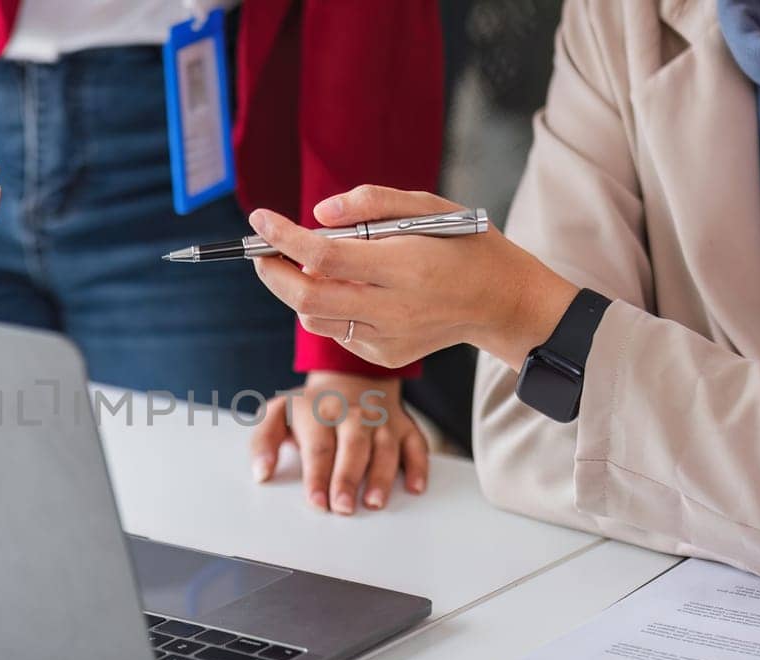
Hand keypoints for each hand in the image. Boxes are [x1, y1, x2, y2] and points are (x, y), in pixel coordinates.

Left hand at [248, 186, 578, 368]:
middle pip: (307, 297)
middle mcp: (394, 309)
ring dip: (300, 289)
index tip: (259, 219)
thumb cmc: (462, 244)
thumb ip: (373, 202)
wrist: (499, 301)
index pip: (326, 256)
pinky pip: (336, 331)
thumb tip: (318, 214)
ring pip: (314, 318)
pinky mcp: (385, 356)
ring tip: (319, 265)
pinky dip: (330, 307)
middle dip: (272, 272)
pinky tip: (355, 290)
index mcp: (406, 266)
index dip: (284, 238)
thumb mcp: (429, 206)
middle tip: (261, 251)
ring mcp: (388, 339)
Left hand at [250, 373, 428, 514]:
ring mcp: (382, 421)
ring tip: (375, 502)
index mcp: (320, 413)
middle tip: (344, 508)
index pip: (319, 447)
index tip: (316, 502)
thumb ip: (263, 442)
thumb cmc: (311, 409)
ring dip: (382, 476)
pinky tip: (415, 487)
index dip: (317, 476)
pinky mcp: (405, 427)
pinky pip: (416, 445)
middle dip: (348, 478)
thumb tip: (261, 473)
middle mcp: (354, 415)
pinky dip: (418, 466)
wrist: (349, 380)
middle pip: (353, 447)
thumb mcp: (278, 415)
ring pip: (385, 448)